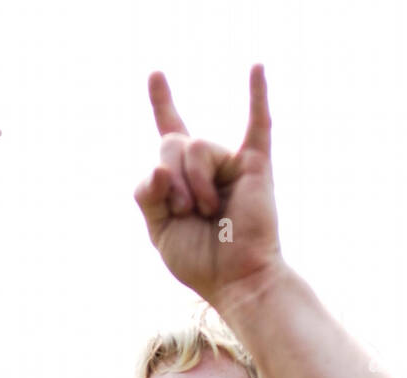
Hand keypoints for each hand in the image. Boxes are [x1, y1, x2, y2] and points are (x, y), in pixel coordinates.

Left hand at [133, 65, 283, 310]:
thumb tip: (159, 167)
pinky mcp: (255, 166)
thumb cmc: (201, 261)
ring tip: (209, 212)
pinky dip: (256, 95)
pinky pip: (257, 124)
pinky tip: (255, 67)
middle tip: (184, 211)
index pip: (170, 134)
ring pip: (194, 146)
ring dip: (193, 184)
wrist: (236, 280)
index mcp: (183, 180)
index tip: (156, 75)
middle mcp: (207, 166)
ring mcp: (230, 163)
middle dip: (169, 180)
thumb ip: (148, 195)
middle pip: (171, 141)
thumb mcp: (159, 231)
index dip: (162, 103)